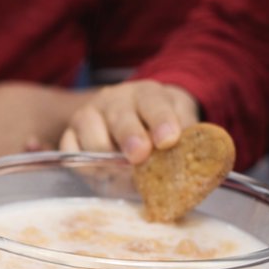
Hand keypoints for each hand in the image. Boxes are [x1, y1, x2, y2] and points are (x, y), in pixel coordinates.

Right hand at [59, 81, 198, 162]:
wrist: (130, 115)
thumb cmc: (159, 122)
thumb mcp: (180, 119)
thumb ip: (189, 134)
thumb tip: (198, 157)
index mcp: (146, 94)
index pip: (153, 103)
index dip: (161, 121)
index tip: (168, 140)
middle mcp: (114, 100)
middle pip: (119, 117)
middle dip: (130, 137)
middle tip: (140, 156)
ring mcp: (88, 115)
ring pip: (91, 134)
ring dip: (107, 156)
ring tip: (124, 173)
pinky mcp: (70, 134)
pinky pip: (70, 150)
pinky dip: (85, 165)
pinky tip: (104, 174)